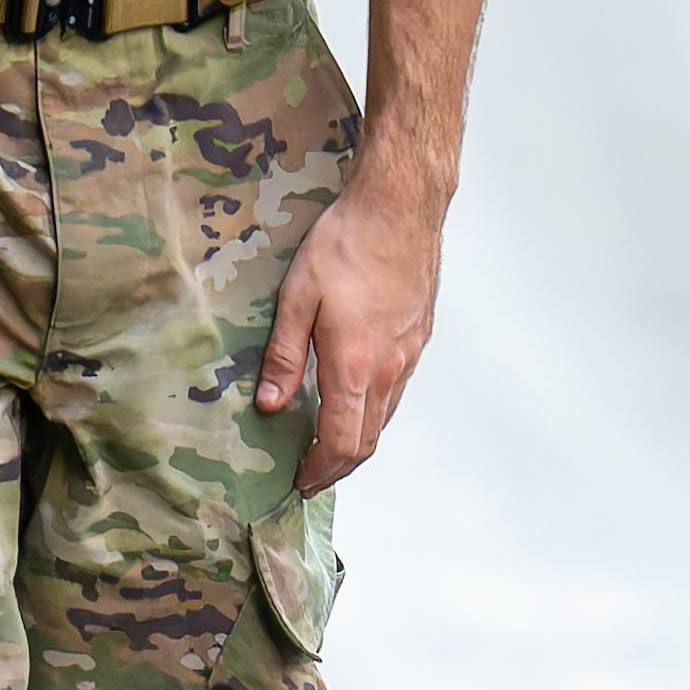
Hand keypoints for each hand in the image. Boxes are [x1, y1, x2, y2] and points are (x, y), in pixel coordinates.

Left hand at [257, 164, 445, 488]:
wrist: (400, 208)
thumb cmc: (348, 243)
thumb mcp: (297, 296)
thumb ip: (283, 356)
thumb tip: (271, 404)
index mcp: (355, 365)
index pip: (341, 442)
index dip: (320, 470)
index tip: (300, 482)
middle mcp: (389, 368)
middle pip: (368, 441)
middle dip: (338, 467)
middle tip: (310, 476)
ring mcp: (409, 355)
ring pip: (385, 418)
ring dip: (357, 441)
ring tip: (328, 446)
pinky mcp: (418, 338)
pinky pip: (396, 391)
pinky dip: (374, 412)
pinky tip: (355, 400)